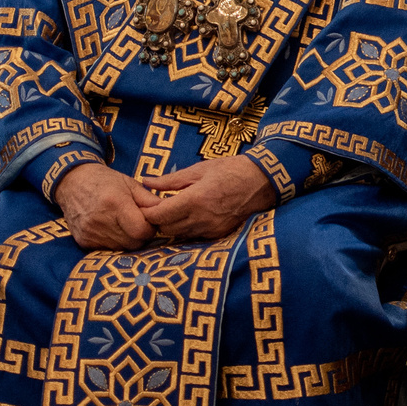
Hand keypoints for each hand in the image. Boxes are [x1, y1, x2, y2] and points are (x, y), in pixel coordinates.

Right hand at [55, 162, 161, 250]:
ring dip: (128, 240)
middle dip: (140, 235)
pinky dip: (114, 242)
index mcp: (115, 203)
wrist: (72, 182)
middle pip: (133, 242)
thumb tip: (169, 213)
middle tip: (137, 222)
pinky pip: (108, 249)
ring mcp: (90, 233)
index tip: (148, 220)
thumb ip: (150, 200)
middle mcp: (100, 220)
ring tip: (124, 224)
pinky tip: (111, 228)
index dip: (149, 228)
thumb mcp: (130, 184)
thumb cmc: (105, 180)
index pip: (142, 231)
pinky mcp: (83, 241)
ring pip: (122, 248)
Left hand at [142, 154, 274, 244]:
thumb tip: (146, 181)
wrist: (261, 181)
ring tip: (172, 211)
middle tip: (156, 207)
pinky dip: (186, 229)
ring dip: (172, 226)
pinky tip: (189, 217)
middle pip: (166, 229)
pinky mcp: (219, 234)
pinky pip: (194, 236)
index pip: (159, 216)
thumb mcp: (199, 170)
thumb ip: (170, 180)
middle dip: (158, 220)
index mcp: (194, 200)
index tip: (144, 204)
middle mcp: (202, 219)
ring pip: (179, 235)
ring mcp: (211, 229)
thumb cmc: (230, 170)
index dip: (147, 212)